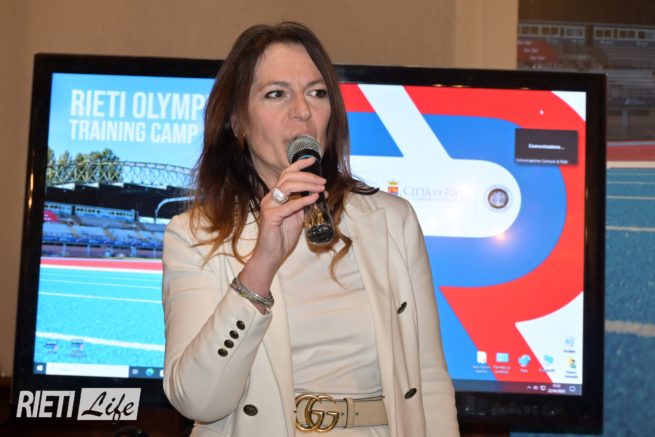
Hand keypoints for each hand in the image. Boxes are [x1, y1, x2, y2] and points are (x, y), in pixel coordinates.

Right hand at [239, 157, 325, 297]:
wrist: (271, 255)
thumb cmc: (282, 237)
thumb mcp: (297, 217)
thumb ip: (305, 205)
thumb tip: (320, 193)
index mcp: (275, 196)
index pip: (286, 174)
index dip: (299, 165)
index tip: (313, 160)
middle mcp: (270, 198)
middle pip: (288, 177)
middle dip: (308, 176)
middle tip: (322, 181)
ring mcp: (269, 206)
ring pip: (287, 187)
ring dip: (307, 185)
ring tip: (321, 188)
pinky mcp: (271, 217)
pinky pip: (289, 206)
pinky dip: (303, 200)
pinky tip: (314, 198)